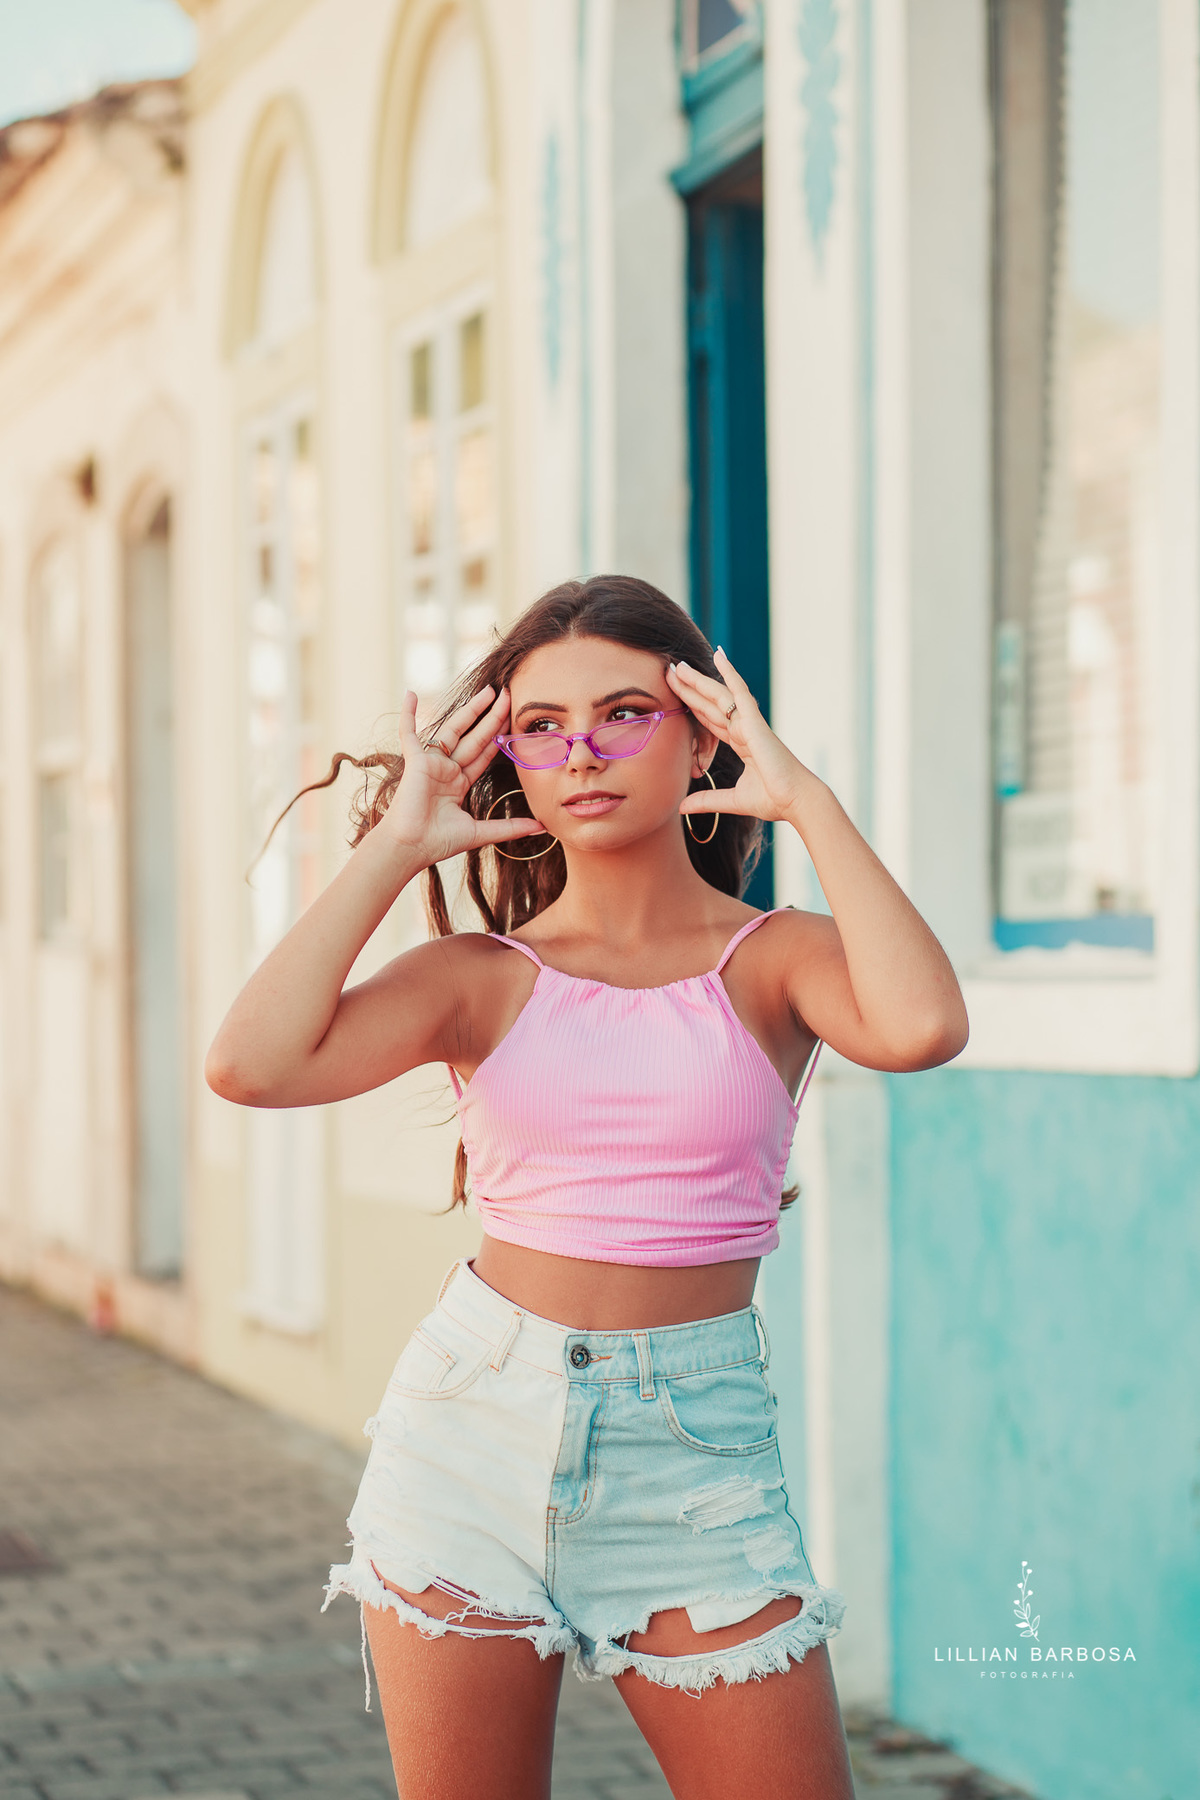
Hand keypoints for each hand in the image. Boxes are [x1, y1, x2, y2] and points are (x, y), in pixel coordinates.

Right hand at [379, 686, 542, 863]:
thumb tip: (542, 827)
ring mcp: (431, 763)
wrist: (411, 848)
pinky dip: (407, 713)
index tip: (514, 717)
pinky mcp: (415, 762)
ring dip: (469, 709)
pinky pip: (408, 733)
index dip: (499, 735)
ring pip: (453, 729)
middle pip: (474, 736)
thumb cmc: (438, 842)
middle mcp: (446, 769)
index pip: (485, 752)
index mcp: (459, 782)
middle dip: (492, 716)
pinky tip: (410, 693)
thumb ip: (510, 827)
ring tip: (487, 691)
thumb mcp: (481, 832)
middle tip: (508, 693)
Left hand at [667, 649, 813, 823]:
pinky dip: (729, 673)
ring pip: (718, 695)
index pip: (710, 720)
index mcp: (741, 743)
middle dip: (689, 688)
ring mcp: (749, 724)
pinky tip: (719, 655)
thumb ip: (707, 800)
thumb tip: (681, 807)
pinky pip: (740, 692)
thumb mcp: (732, 800)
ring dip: (698, 680)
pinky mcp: (755, 722)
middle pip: (710, 704)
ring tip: (679, 665)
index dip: (693, 706)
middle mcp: (743, 729)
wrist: (796, 801)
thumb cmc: (774, 800)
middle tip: (670, 671)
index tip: (675, 693)